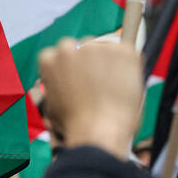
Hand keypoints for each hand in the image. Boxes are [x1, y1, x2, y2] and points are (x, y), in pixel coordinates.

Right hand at [38, 38, 142, 159]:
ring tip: (111, 89)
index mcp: (49, 59)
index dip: (71, 68)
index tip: (79, 80)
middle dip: (89, 61)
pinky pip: (127, 54)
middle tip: (97, 84)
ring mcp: (97, 46)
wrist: (99, 130)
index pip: (60, 54)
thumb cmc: (75, 126)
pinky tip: (124, 85)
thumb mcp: (52, 108)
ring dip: (108, 63)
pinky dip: (128, 67)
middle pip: (81, 47)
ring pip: (104, 49)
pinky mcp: (122, 50)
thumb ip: (54, 91)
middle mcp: (70, 47)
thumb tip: (55, 90)